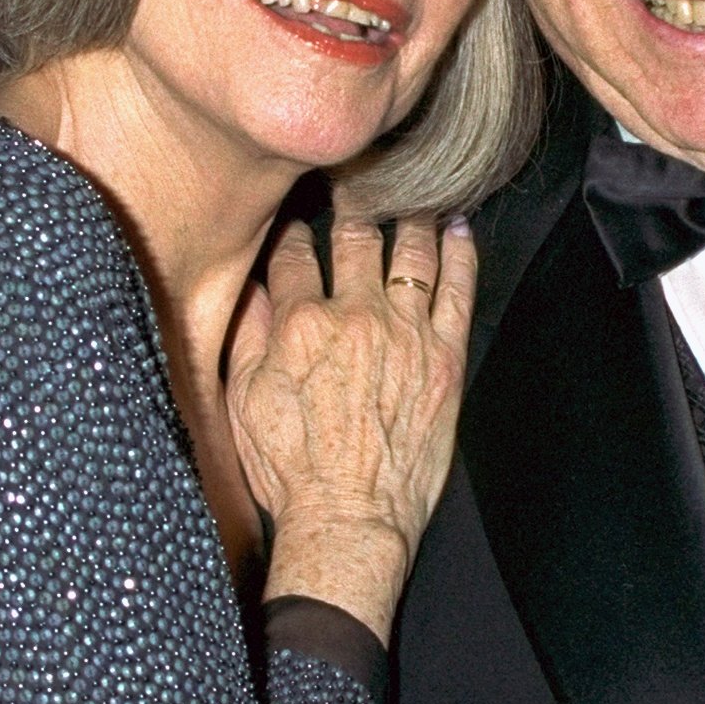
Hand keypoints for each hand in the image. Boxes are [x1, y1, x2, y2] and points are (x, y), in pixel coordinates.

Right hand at [228, 209, 475, 645]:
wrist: (349, 519)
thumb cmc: (292, 471)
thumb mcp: (244, 402)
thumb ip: (248, 336)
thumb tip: (253, 290)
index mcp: (299, 324)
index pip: (297, 256)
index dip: (298, 235)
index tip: (302, 226)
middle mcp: (354, 317)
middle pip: (357, 241)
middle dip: (355, 205)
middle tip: (359, 185)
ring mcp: (405, 334)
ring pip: (411, 253)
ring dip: (410, 217)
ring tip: (411, 196)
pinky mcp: (444, 357)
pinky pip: (458, 289)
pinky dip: (460, 252)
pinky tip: (458, 228)